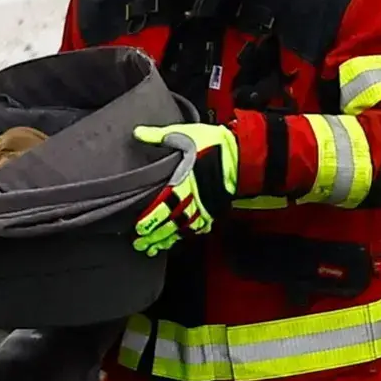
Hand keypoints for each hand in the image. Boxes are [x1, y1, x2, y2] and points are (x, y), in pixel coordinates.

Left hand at [130, 123, 238, 256]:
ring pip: (184, 226)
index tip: (138, 229)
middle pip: (171, 221)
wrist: (243, 153)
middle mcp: (192, 196)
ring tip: (155, 247)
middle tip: (141, 244)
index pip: (163, 204)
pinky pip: (199, 225)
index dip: (151, 219)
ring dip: (169, 238)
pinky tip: (178, 239)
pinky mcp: (213, 207)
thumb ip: (159, 136)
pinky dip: (187, 234)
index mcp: (182, 180)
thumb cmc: (213, 143)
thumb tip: (137, 133)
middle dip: (156, 235)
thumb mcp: (183, 134)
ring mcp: (204, 204)